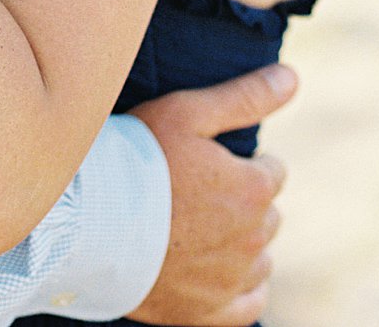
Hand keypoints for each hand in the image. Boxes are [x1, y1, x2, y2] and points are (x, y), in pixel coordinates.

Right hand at [126, 64, 297, 324]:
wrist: (86, 224)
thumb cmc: (132, 162)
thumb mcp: (183, 113)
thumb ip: (243, 96)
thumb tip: (292, 76)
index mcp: (253, 188)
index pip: (270, 171)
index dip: (237, 162)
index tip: (200, 160)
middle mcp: (254, 237)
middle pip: (264, 214)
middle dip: (239, 202)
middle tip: (188, 191)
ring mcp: (234, 278)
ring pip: (257, 256)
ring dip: (236, 242)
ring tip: (186, 226)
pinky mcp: (213, 311)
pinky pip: (248, 302)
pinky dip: (236, 287)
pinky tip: (208, 269)